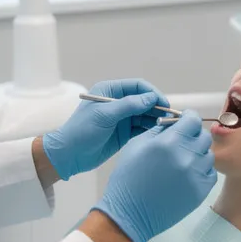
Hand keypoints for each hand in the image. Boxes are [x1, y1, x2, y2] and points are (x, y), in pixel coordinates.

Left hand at [43, 79, 169, 179]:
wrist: (69, 155)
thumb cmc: (82, 131)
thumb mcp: (104, 115)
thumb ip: (129, 105)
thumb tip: (151, 98)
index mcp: (110, 91)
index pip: (138, 86)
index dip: (152, 93)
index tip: (164, 103)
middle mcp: (118, 102)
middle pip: (144, 100)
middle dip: (158, 107)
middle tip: (171, 117)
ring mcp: (122, 118)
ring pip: (145, 114)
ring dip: (157, 119)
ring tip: (167, 126)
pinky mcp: (124, 133)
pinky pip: (142, 128)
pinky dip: (151, 129)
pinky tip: (159, 133)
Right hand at [93, 112, 216, 241]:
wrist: (130, 214)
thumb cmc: (128, 179)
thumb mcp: (137, 145)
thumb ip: (158, 130)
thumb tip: (174, 122)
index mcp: (169, 142)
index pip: (193, 120)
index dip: (189, 117)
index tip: (185, 121)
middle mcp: (186, 157)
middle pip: (204, 136)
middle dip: (194, 135)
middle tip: (183, 141)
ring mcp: (196, 175)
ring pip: (208, 154)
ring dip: (198, 154)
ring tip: (183, 160)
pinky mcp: (201, 191)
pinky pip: (210, 173)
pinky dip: (202, 170)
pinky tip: (188, 173)